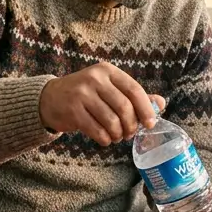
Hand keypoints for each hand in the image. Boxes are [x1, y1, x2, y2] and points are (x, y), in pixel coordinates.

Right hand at [39, 62, 165, 145]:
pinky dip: (105, 139)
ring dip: (118, 134)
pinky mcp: (73, 110)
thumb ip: (133, 95)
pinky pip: (97, 130)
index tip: (150, 124)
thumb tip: (161, 103)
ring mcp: (82, 94)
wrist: (50, 98)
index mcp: (108, 71)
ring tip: (117, 137)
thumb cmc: (86, 95)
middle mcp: (95, 79)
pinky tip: (105, 139)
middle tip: (130, 134)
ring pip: (111, 121)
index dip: (146, 109)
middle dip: (131, 125)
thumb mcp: (109, 88)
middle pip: (124, 107)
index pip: (134, 90)